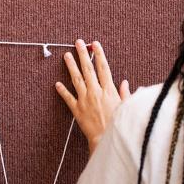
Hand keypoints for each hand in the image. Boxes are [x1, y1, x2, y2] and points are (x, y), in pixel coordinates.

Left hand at [55, 39, 130, 155]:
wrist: (107, 140)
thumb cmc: (118, 125)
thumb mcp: (126, 107)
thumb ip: (126, 94)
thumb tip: (126, 83)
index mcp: (109, 90)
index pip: (103, 68)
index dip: (99, 54)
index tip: (95, 45)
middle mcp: (96, 92)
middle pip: (88, 69)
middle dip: (83, 54)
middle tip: (78, 43)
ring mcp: (85, 100)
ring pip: (76, 79)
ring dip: (71, 66)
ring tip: (66, 55)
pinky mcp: (77, 110)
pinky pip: (68, 98)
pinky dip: (62, 91)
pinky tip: (57, 84)